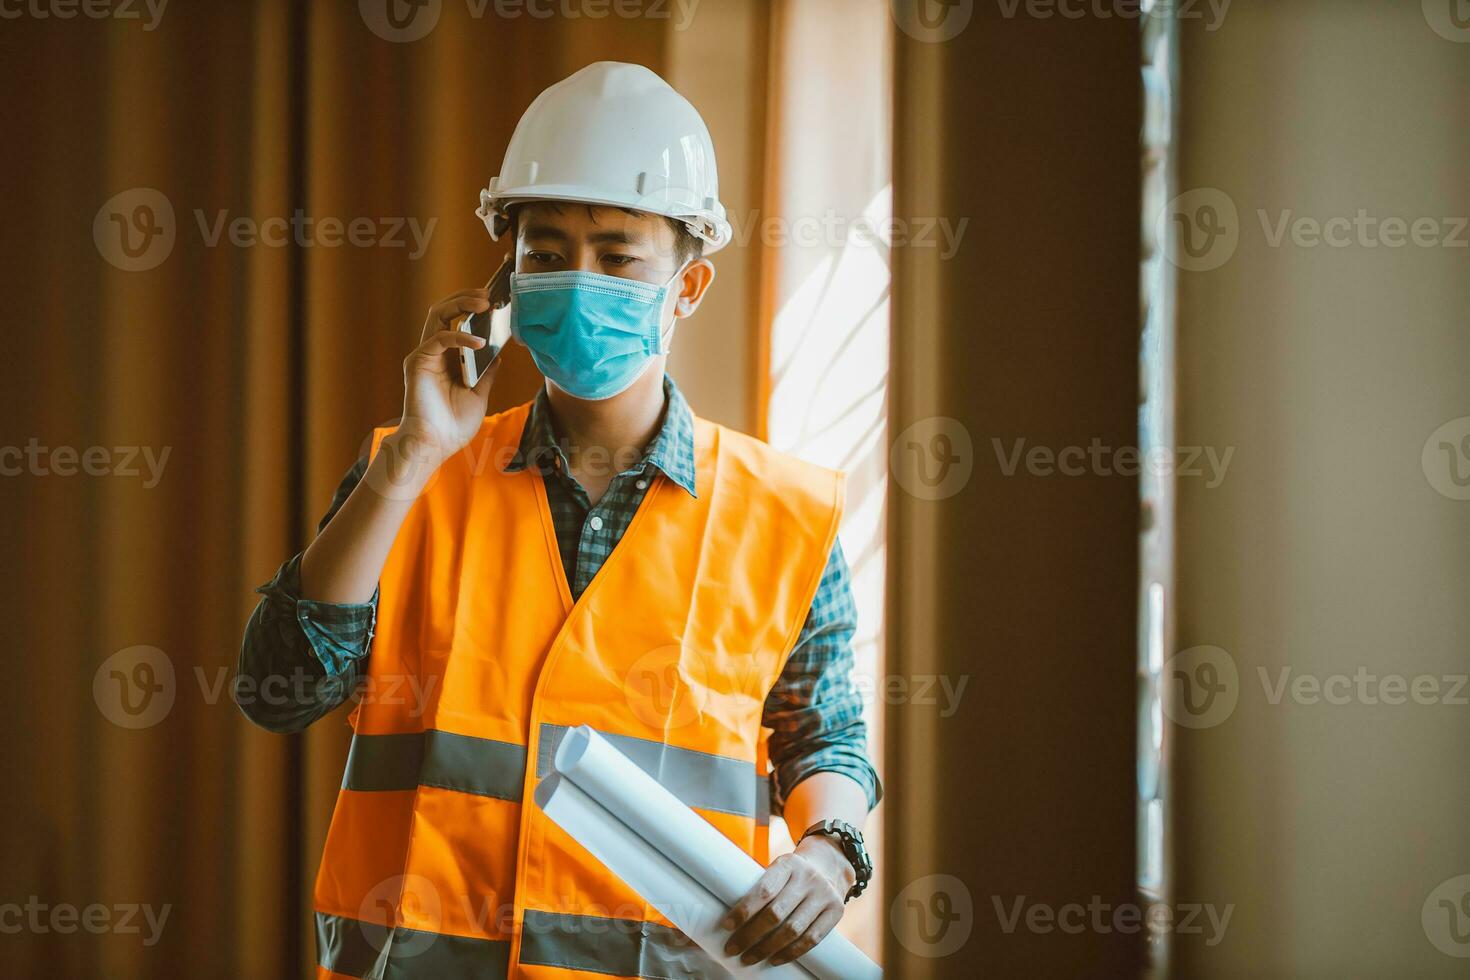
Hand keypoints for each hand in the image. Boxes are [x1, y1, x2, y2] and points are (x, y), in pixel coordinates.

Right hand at [399, 289, 499, 468]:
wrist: (435, 445)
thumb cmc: (453, 426)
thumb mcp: (479, 395)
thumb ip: (486, 372)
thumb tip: (498, 352)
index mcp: (447, 358)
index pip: (457, 321)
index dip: (472, 306)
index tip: (496, 300)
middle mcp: (434, 352)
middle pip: (445, 310)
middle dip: (466, 297)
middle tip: (489, 295)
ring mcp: (425, 355)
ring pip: (438, 314)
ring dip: (461, 303)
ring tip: (485, 303)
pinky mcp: (418, 362)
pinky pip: (440, 338)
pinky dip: (461, 336)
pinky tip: (480, 341)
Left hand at [720, 837, 853, 966]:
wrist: (829, 866)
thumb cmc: (792, 874)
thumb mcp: (779, 869)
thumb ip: (762, 888)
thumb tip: (733, 921)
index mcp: (789, 864)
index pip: (764, 890)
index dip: (744, 910)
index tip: (727, 926)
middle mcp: (808, 878)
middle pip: (776, 913)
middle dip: (750, 935)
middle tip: (733, 948)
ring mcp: (824, 894)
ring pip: (792, 929)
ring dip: (767, 948)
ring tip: (749, 957)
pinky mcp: (836, 911)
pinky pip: (812, 939)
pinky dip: (791, 953)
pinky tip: (775, 959)